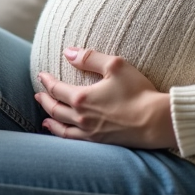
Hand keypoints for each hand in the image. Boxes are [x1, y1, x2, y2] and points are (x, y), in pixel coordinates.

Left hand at [36, 47, 177, 148]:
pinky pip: (74, 140)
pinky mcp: (100, 142)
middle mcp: (82, 117)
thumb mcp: (115, 66)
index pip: (57, 89)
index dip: (47, 81)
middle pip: (55, 109)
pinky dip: (62, 136)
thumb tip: (68, 52)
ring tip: (44, 117)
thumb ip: (89, 58)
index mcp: (82, 98)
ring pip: (61, 127)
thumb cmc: (138, 91)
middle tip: (39, 94)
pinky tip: (63, 133)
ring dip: (50, 120)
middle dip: (44, 100)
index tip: (41, 75)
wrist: (155, 121)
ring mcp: (90, 132)